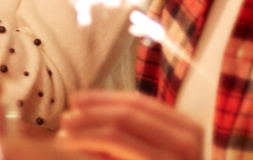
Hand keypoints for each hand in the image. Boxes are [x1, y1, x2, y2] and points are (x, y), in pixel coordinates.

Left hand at [56, 91, 203, 159]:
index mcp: (186, 130)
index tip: (75, 99)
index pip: (139, 103)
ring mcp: (177, 155)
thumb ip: (120, 137)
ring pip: (121, 126)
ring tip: (64, 131)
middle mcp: (189, 139)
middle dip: (92, 111)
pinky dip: (89, 139)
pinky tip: (72, 143)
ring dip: (86, 125)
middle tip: (64, 118)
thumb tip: (79, 110)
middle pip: (130, 111)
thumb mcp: (139, 154)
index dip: (103, 98)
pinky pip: (118, 144)